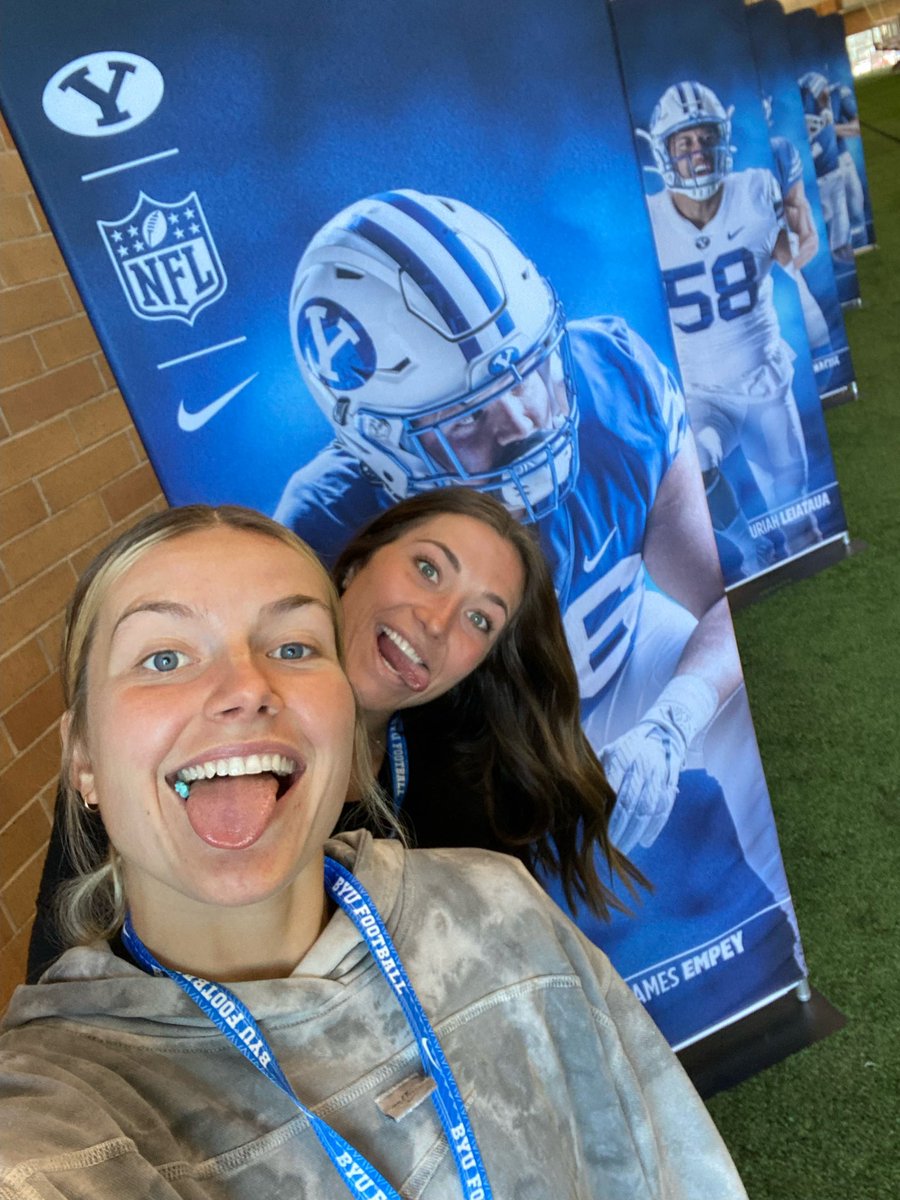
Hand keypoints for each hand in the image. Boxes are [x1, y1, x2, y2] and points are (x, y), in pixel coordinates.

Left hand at [602, 721, 685, 854]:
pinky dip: (654, 828)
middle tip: (609, 846)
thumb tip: (577, 797)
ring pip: (647, 809)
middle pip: (630, 802)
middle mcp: (641, 766)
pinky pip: (663, 810)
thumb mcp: (608, 752)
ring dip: (636, 832)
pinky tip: (645, 841)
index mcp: (621, 756)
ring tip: (624, 848)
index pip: (612, 788)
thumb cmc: (627, 747)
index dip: (605, 812)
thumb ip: (596, 772)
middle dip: (619, 827)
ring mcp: (658, 776)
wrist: (662, 734)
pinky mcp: (670, 785)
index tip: (596, 829)